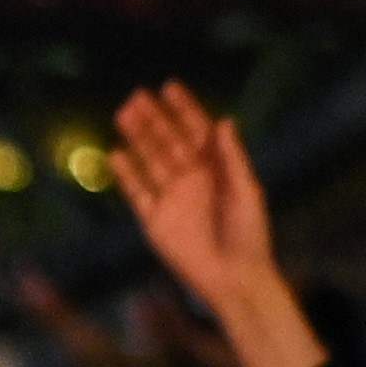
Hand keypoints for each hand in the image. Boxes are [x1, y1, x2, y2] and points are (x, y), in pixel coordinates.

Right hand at [103, 88, 282, 331]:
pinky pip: (137, 192)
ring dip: (138, 138)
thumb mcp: (246, 191)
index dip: (184, 109)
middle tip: (136, 96)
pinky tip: (116, 154)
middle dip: (154, 119)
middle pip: (168, 141)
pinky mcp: (155, 220)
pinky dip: (127, 174)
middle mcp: (192, 178)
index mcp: (216, 168)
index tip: (169, 87)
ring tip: (123, 114)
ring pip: (151, 160)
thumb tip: (224, 120)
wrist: (235, 279)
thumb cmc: (249, 235)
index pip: (196, 131)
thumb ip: (232, 158)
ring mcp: (172, 198)